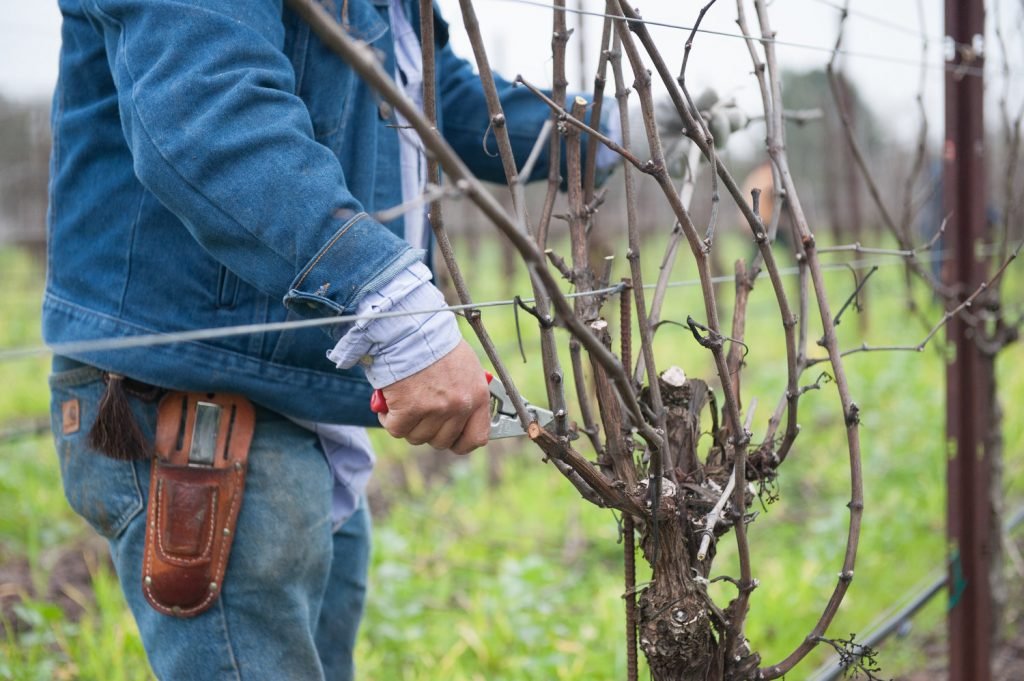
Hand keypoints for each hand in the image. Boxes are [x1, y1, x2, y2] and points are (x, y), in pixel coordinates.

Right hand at [375, 340, 490, 453]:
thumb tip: (461, 414)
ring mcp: (436, 409)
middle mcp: (460, 406)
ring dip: (407, 424)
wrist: (411, 329)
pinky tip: (390, 403)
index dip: (460, 442)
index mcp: (478, 396)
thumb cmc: (436, 344)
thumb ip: (466, 393)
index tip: (451, 439)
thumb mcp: (466, 367)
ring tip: (404, 402)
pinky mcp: (410, 410)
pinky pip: (397, 429)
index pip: (476, 438)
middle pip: (441, 441)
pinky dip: (389, 418)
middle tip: (419, 413)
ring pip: (417, 437)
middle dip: (427, 430)